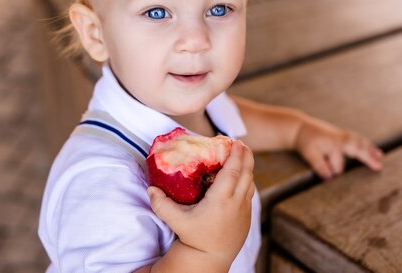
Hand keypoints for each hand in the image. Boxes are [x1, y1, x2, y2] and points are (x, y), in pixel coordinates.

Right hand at [147, 140, 254, 266]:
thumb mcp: (176, 220)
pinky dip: (247, 181)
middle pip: (247, 173)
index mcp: (221, 200)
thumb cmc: (193, 238)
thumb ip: (162, 204)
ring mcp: (244, 210)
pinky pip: (250, 194)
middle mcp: (236, 203)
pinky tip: (241, 178)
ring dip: (248, 168)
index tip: (236, 142)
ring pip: (250, 183)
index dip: (236, 155)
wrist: (210, 259)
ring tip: (242, 156)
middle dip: (246, 156)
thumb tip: (150, 188)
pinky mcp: (247, 217)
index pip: (233, 171)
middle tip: (241, 144)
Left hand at [296, 116, 383, 180]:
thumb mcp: (309, 155)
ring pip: (360, 142)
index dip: (333, 171)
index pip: (339, 166)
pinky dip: (365, 144)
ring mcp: (343, 135)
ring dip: (370, 150)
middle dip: (368, 158)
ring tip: (380, 157)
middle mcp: (341, 138)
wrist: (299, 127)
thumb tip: (329, 178)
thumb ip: (320, 167)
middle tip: (379, 167)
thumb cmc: (304, 141)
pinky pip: (357, 138)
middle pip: (358, 150)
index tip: (326, 173)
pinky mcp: (342, 134)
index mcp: (334, 144)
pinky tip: (371, 149)